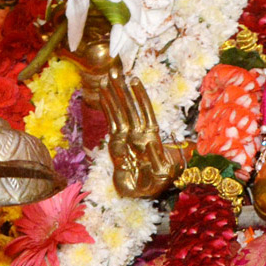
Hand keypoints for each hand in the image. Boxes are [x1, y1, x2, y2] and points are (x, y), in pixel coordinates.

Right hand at [103, 74, 183, 197]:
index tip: (134, 81)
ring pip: (120, 113)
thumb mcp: (163, 174)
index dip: (140, 97)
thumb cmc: (156, 183)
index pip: (145, 113)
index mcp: (152, 138)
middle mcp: (139, 134)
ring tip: (108, 78)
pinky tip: (103, 96)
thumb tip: (150, 143)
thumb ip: (159, 160)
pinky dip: (108, 109)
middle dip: (123, 91)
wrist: (144, 193)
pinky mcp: (116, 144)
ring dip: (114, 96)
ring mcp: (127, 137)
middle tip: (115, 72)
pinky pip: (111, 122)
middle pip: (130, 108)